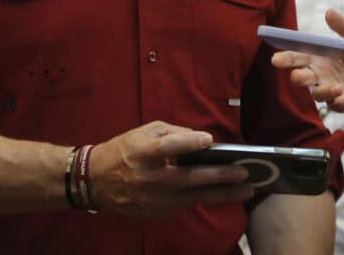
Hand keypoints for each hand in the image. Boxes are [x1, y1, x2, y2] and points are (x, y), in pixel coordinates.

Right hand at [88, 121, 253, 216]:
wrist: (97, 181)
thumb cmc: (124, 150)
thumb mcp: (145, 132)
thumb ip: (173, 133)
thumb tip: (201, 139)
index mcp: (144, 154)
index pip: (170, 148)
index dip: (190, 143)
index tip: (209, 140)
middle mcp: (151, 179)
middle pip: (191, 178)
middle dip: (220, 176)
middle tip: (244, 173)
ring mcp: (155, 199)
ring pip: (195, 197)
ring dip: (223, 194)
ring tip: (246, 190)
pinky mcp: (158, 212)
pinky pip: (187, 204)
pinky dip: (206, 198)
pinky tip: (225, 195)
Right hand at [271, 10, 343, 113]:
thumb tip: (329, 12)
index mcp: (320, 59)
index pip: (298, 58)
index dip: (286, 58)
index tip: (276, 59)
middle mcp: (322, 76)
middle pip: (302, 79)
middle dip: (299, 78)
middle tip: (299, 76)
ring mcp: (333, 92)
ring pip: (320, 96)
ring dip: (326, 92)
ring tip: (338, 87)